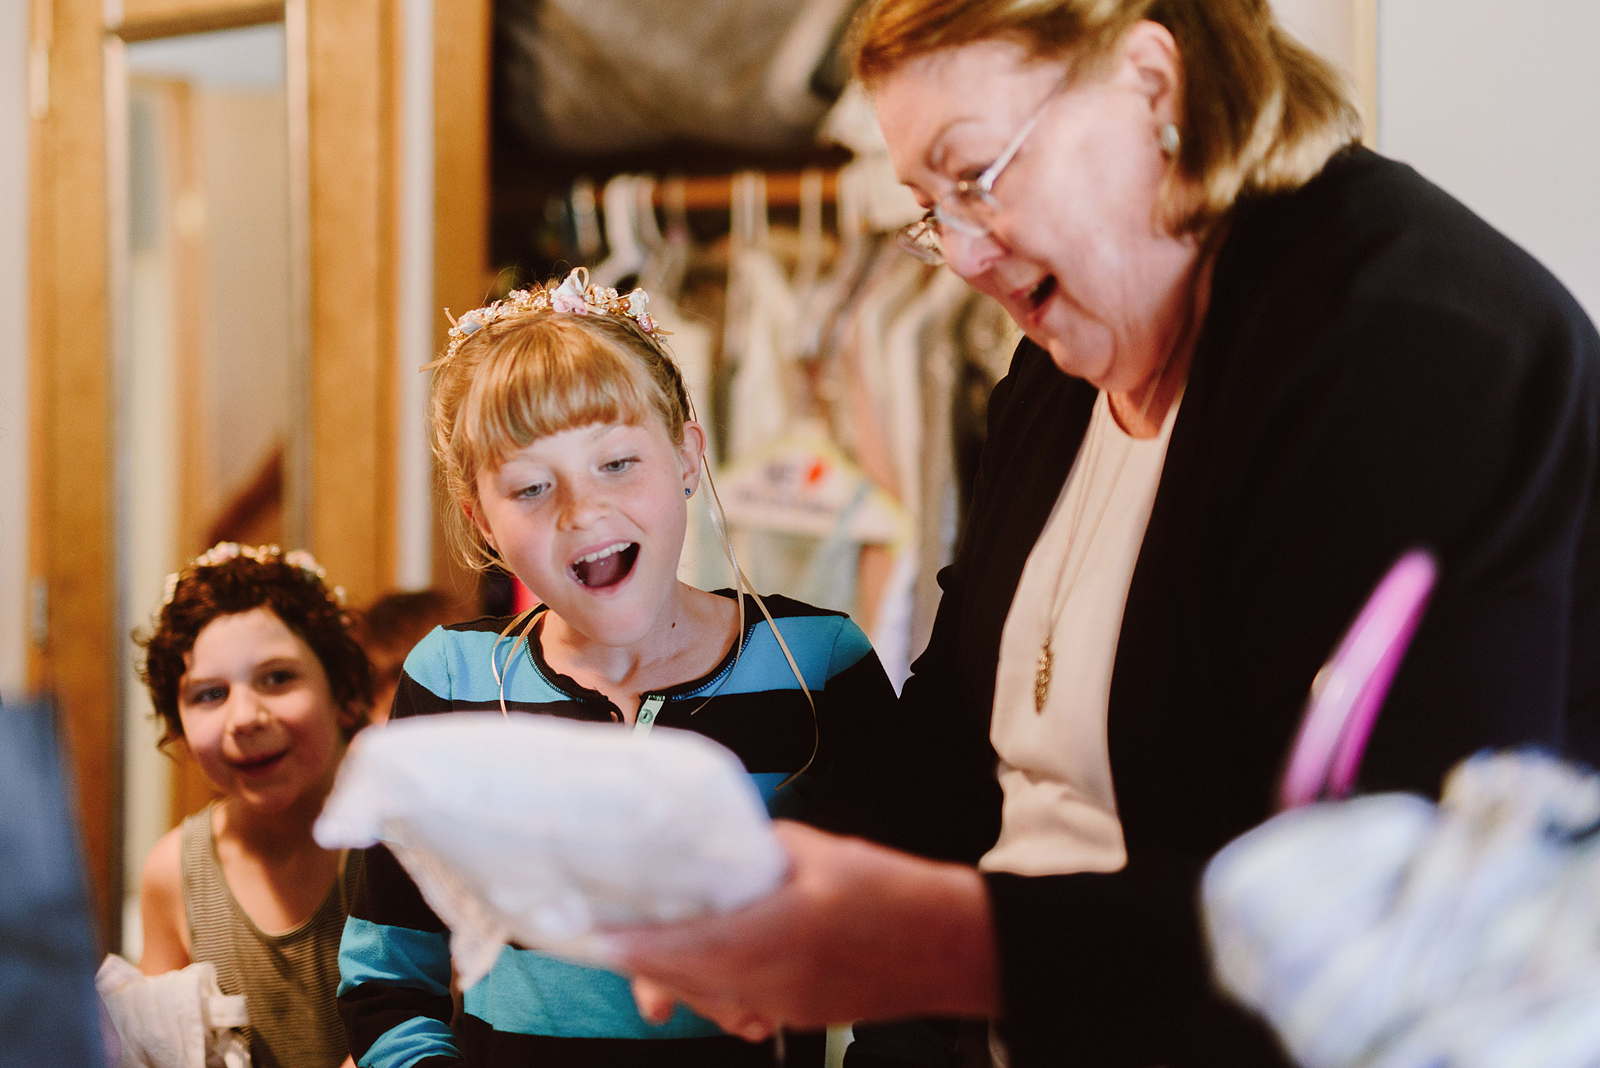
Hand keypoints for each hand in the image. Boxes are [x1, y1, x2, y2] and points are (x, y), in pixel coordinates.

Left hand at [609, 820, 998, 1037]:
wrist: (952, 948)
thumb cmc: (895, 896)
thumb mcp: (825, 854)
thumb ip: (764, 850)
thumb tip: (725, 841)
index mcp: (776, 937)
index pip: (686, 949)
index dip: (636, 946)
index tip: (596, 936)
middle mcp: (773, 982)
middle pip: (688, 979)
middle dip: (646, 961)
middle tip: (610, 935)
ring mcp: (786, 1006)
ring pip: (711, 996)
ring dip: (677, 976)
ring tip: (648, 954)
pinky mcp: (800, 1015)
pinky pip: (741, 1004)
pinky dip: (715, 985)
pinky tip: (706, 966)